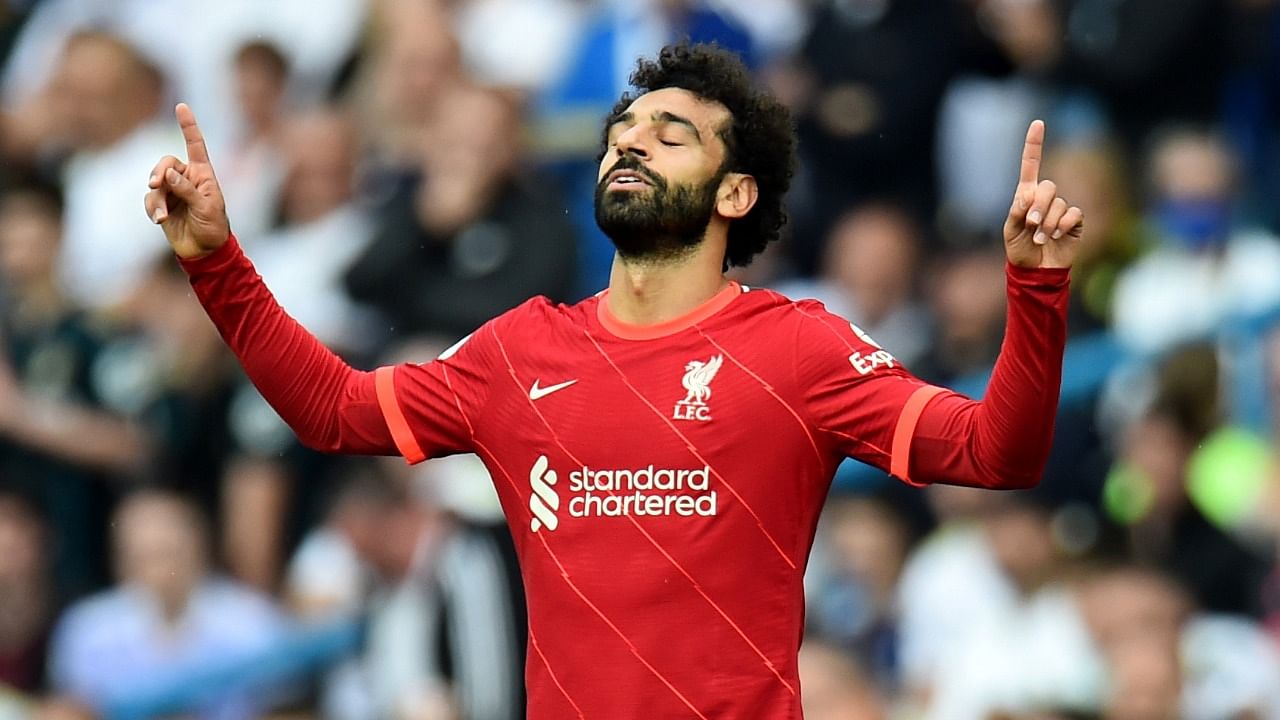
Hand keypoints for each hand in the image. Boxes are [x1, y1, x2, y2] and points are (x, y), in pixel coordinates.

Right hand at [144, 103, 229, 258]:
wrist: (205, 251)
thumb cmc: (214, 227)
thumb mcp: (206, 207)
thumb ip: (187, 189)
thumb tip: (168, 174)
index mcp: (203, 174)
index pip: (195, 145)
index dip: (188, 126)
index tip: (181, 106)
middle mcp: (186, 178)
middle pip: (166, 163)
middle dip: (158, 172)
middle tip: (155, 184)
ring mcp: (173, 191)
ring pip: (155, 183)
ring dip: (157, 198)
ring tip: (162, 215)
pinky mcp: (162, 205)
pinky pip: (150, 200)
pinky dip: (153, 208)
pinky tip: (159, 220)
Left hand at [1003, 120, 1083, 268]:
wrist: (1036, 270)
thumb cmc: (1019, 250)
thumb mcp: (1010, 230)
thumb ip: (1017, 211)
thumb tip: (1029, 195)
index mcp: (1026, 196)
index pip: (1031, 166)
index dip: (1034, 145)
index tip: (1038, 123)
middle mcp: (1046, 198)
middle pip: (1048, 187)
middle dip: (1039, 206)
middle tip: (1032, 225)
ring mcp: (1061, 209)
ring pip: (1059, 204)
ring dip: (1048, 223)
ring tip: (1040, 238)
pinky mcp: (1074, 221)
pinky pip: (1073, 214)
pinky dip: (1062, 226)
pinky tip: (1055, 236)